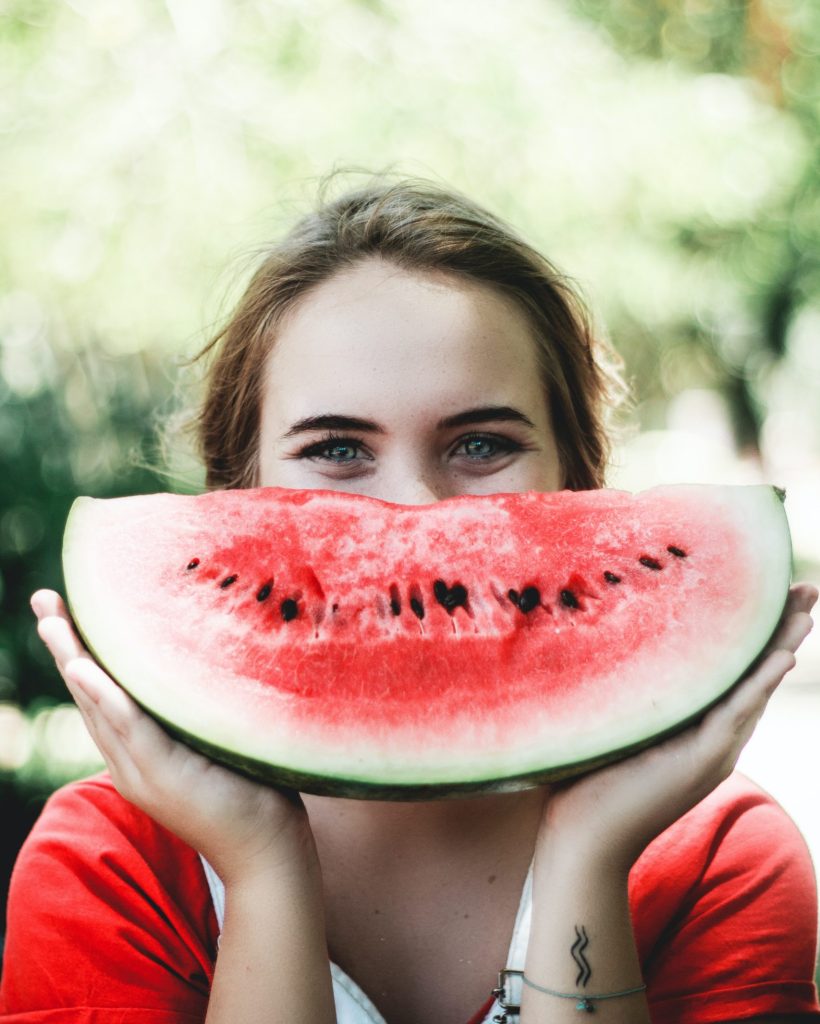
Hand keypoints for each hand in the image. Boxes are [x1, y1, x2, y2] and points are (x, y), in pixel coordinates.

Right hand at [32, 589, 316, 885]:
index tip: (64, 610)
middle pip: (89, 694)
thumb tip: (207, 657)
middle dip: (65, 646)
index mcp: (139, 753)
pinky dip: (104, 697)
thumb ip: (197, 710)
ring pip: (99, 707)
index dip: (80, 652)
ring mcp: (143, 772)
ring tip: (52, 621)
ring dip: (74, 660)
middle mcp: (130, 762)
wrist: (266, 852)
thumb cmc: (252, 790)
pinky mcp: (165, 776)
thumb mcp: (215, 741)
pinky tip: (84, 669)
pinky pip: (129, 729)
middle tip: (43, 599)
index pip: (101, 695)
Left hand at [538, 582, 817, 872]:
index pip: (736, 673)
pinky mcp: (701, 761)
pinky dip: (760, 683)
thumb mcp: (616, 725)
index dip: (757, 635)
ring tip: (806, 609)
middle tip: (807, 589)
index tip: (773, 593)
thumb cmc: (586, 783)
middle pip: (757, 674)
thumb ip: (627, 694)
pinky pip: (736, 714)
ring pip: (756, 689)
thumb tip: (603, 640)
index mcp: (697, 729)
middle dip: (783, 630)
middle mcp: (715, 739)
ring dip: (782, 646)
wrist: (583, 841)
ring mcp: (713, 751)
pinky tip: (783, 655)